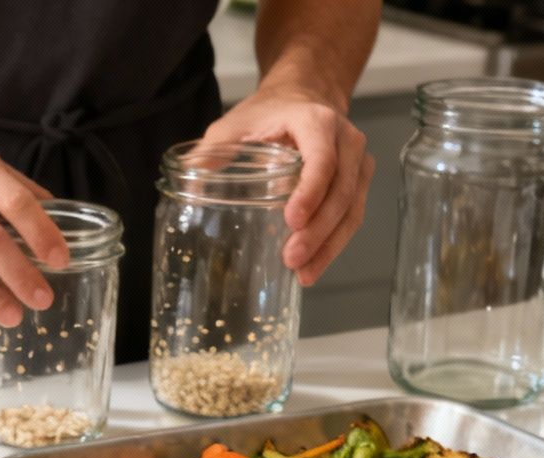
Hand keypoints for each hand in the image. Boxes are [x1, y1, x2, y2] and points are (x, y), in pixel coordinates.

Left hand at [200, 85, 374, 285]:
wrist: (303, 98)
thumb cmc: (268, 113)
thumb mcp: (234, 124)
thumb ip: (212, 149)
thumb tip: (185, 177)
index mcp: (317, 123)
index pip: (322, 160)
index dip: (310, 192)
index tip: (292, 220)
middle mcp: (346, 141)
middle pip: (341, 191)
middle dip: (318, 230)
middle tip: (292, 258)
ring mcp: (357, 163)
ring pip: (351, 209)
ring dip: (329, 245)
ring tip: (304, 272)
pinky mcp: (357, 182)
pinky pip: (352, 216)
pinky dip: (334, 243)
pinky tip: (313, 266)